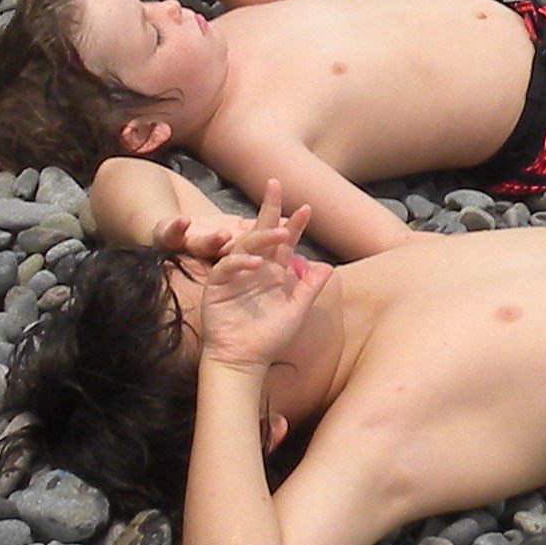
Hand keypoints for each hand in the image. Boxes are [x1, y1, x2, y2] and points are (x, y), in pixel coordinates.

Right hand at [195, 184, 327, 369]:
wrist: (243, 361)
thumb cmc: (269, 339)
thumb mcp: (296, 312)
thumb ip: (309, 288)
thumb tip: (329, 265)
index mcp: (273, 271)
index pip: (284, 242)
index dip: (295, 225)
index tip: (308, 208)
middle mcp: (254, 268)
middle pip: (261, 232)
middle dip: (269, 208)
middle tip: (275, 183)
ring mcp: (234, 274)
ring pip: (246, 245)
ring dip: (262, 236)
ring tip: (282, 231)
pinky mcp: (217, 285)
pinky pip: (228, 267)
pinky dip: (242, 263)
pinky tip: (257, 264)